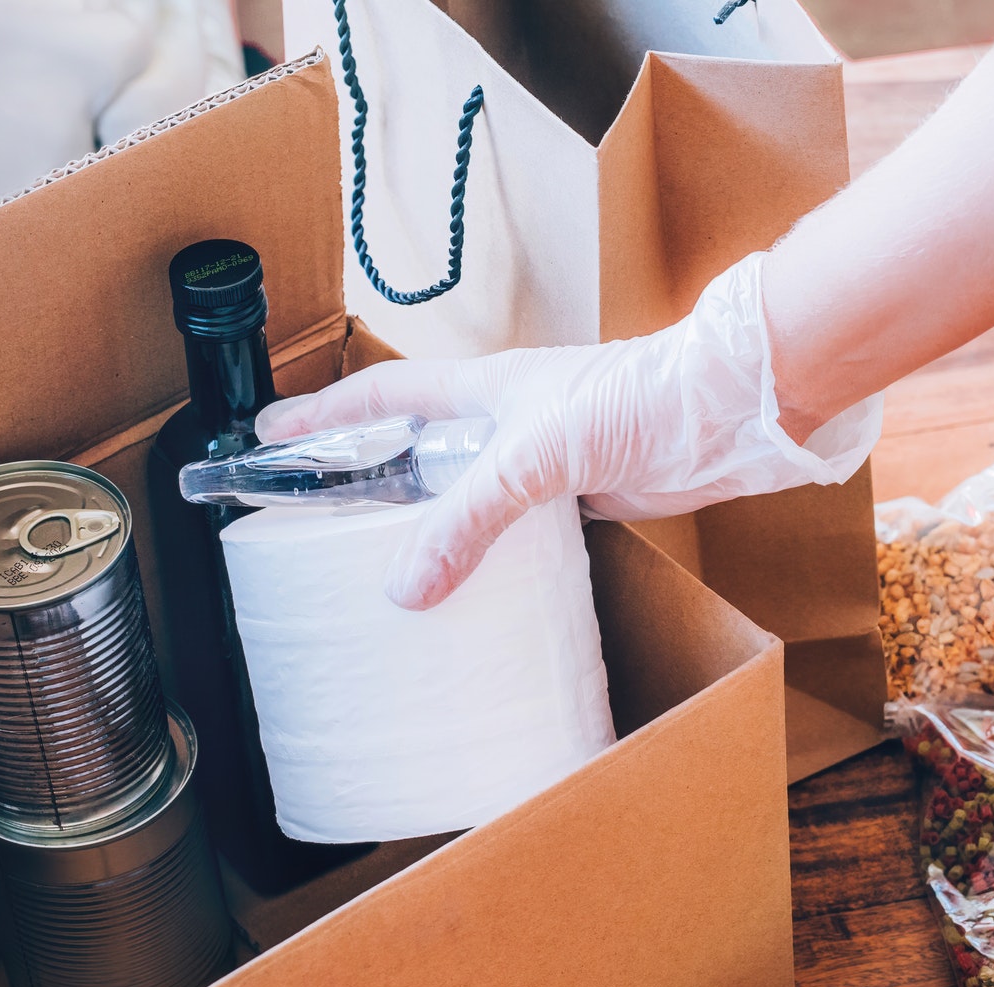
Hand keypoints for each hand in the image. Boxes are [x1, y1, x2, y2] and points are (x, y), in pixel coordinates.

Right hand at [257, 252, 878, 608]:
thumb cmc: (639, 399)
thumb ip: (470, 517)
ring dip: (428, 525)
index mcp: (482, 391)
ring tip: (378, 566)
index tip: (268, 432)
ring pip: (466, 495)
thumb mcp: (537, 454)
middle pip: (416, 450)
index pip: (381, 398)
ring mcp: (544, 462)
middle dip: (364, 476)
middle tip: (311, 513)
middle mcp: (507, 423)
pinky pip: (516, 532)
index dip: (323, 415)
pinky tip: (470, 588)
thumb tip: (406, 584)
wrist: (726, 413)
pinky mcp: (581, 499)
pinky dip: (488, 556)